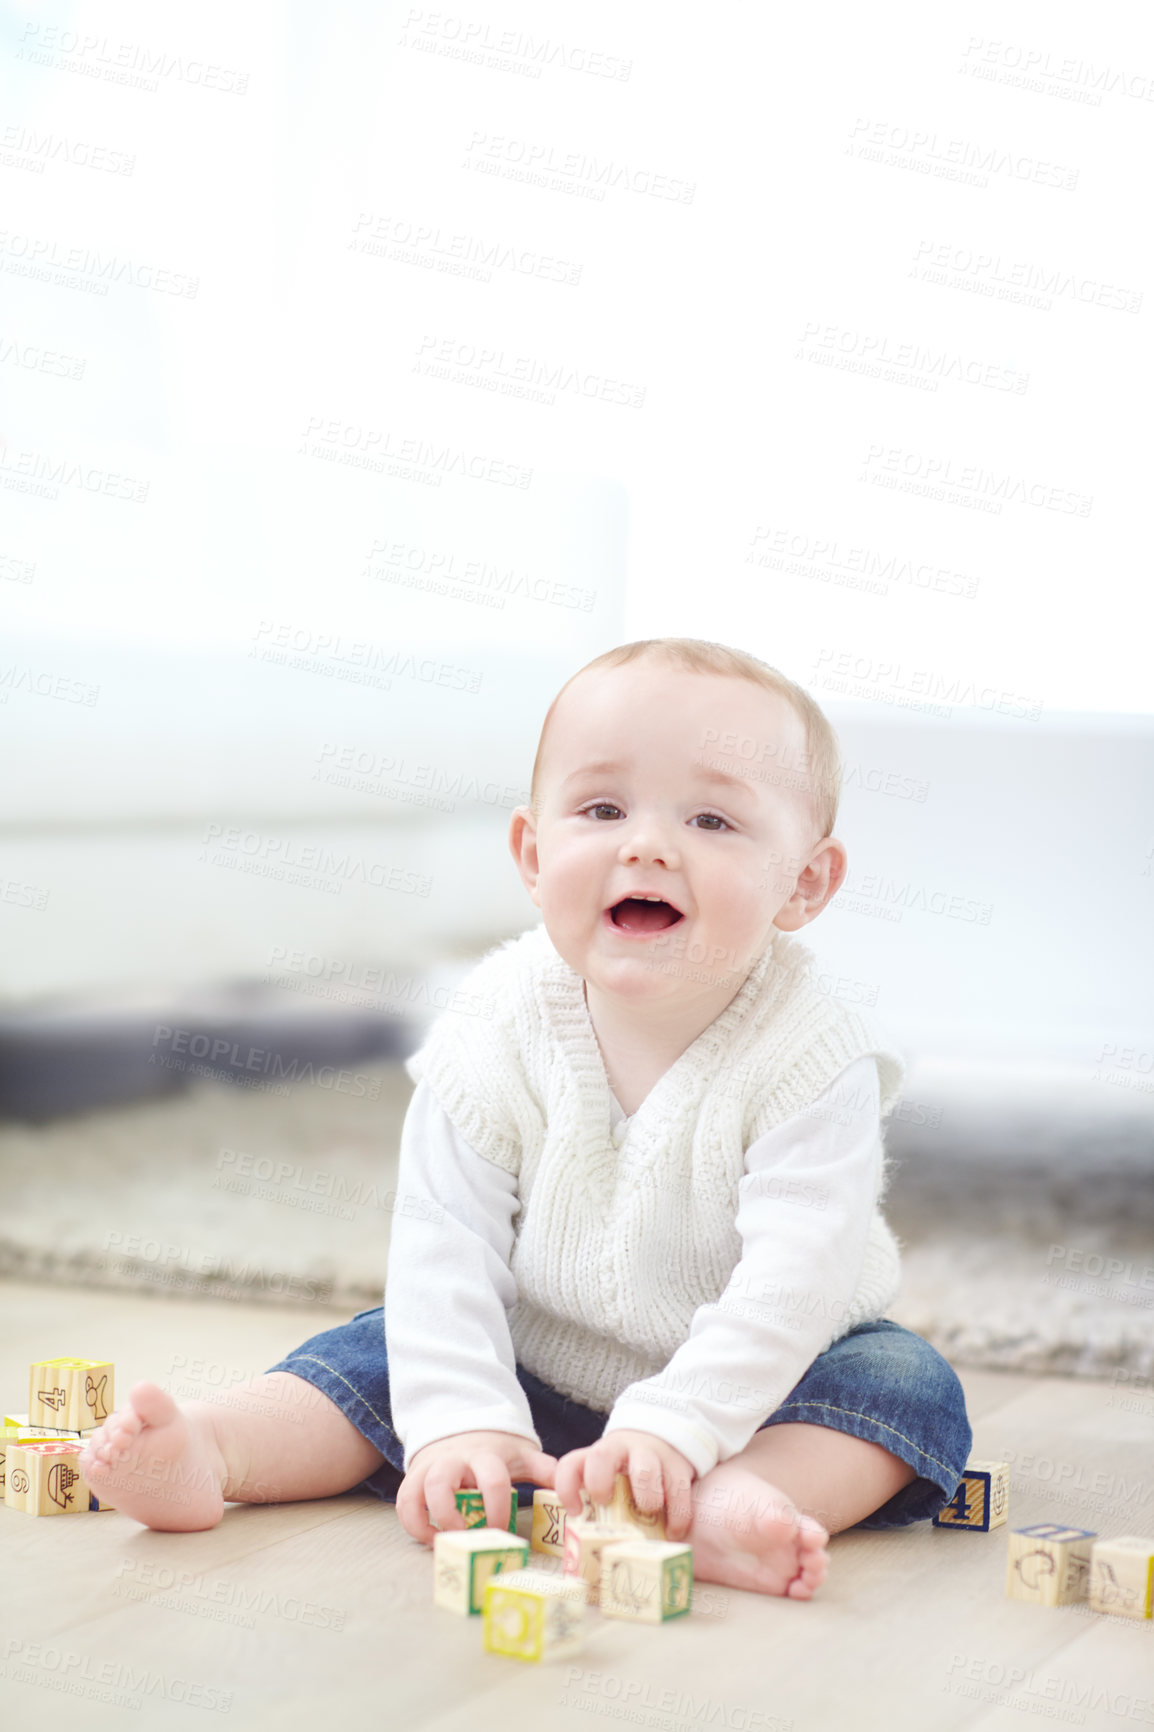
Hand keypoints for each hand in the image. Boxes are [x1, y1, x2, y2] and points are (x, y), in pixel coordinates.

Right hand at [396, 1430, 557, 1546]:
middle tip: (466, 1536)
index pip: (491, 1479)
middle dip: (451, 1513)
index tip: (502, 1530)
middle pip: (442, 1481)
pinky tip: (431, 1538)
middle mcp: (453, 1460)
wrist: (463, 1426)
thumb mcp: (521, 1455)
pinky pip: (404, 1500)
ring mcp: (430, 1467)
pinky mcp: (415, 1477)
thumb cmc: (496, 1450)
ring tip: (445, 1541)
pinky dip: (412, 1523)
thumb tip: (569, 1488)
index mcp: (485, 1456)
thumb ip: (544, 1470)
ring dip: (427, 1519)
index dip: (497, 1508)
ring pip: (417, 1490)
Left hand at [555, 1428, 696, 1541]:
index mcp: (596, 1458)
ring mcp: (648, 1454)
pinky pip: (678, 1488)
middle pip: (601, 1456)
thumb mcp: (606, 1480)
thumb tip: (579, 1544)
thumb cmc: (625, 1474)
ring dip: (646, 1497)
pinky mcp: (676, 1464)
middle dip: (600, 1482)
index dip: (567, 1488)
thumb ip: (592, 1504)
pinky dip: (678, 1515)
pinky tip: (674, 1531)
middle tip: (607, 1503)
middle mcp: (619, 1451)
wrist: (657, 1442)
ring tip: (650, 1514)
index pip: (572, 1465)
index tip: (575, 1512)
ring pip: (645, 1468)